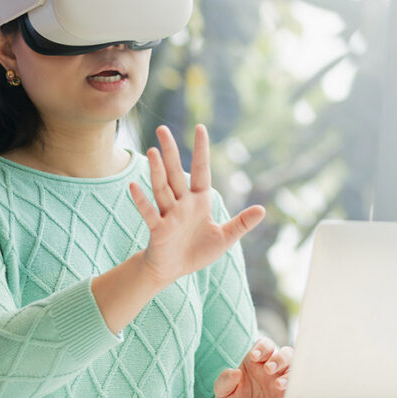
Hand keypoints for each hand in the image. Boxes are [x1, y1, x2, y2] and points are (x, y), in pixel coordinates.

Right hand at [128, 124, 264, 286]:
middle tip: (162, 128)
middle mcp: (182, 203)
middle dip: (170, 151)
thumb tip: (262, 210)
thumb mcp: (224, 238)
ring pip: (162, 188)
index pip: (201, 170)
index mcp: (199, 201)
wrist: (173, 270)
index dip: (201, 150)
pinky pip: (149, 213)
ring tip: (153, 151)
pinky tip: (134, 186)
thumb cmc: (197, 251)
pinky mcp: (158, 229)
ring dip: (157, 171)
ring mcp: (168, 214)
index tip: (200, 127)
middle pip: (175, 173)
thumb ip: (241, 223)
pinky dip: (142, 200)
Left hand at [214, 337, 292, 397]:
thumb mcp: (224, 392)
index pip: (264, 345)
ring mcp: (284, 380)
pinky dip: (296, 387)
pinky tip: (287, 393)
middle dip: (278, 358)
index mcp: (258, 361)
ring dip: (288, 372)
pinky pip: (299, 386)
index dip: (261, 348)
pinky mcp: (290, 395)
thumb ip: (225, 380)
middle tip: (268, 369)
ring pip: (295, 367)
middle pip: (284, 353)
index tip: (253, 357)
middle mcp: (274, 368)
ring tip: (278, 384)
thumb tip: (234, 372)